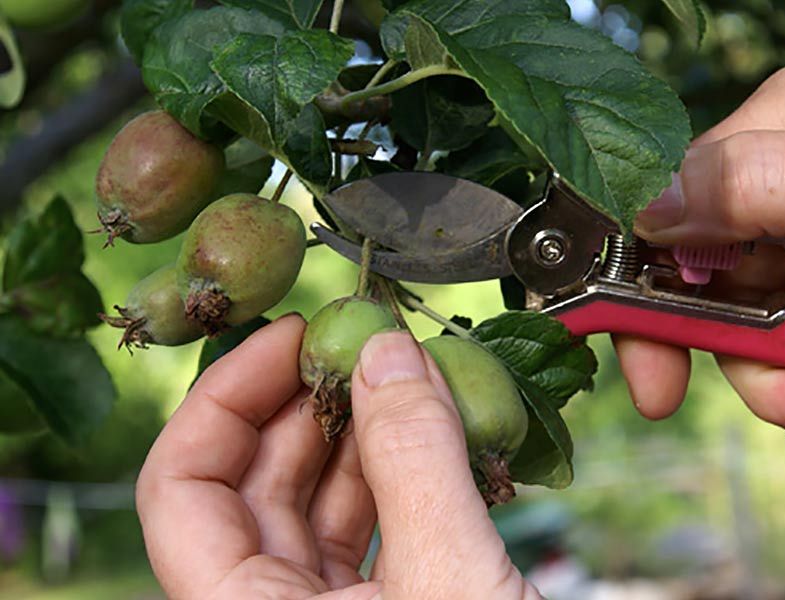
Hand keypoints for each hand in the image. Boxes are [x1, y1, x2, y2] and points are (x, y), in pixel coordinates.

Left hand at [136, 314, 541, 599]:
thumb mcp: (453, 582)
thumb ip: (416, 462)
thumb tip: (387, 350)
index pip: (181, 487)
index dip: (225, 397)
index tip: (293, 335)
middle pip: (250, 484)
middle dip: (303, 403)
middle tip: (360, 344)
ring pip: (312, 504)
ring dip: (356, 432)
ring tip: (402, 376)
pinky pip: (365, 528)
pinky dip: (395, 472)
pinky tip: (429, 430)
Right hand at [617, 66, 784, 431]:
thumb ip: (760, 181)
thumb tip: (650, 209)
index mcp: (779, 131)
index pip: (665, 206)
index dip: (641, 292)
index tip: (653, 378)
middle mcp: (780, 183)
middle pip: (702, 278)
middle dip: (732, 352)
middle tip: (784, 400)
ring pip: (742, 320)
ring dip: (775, 377)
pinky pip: (782, 341)